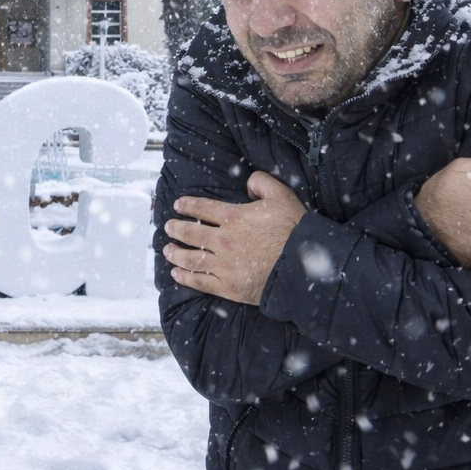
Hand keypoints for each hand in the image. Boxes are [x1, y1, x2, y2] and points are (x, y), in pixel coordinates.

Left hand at [163, 171, 306, 305]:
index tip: (178, 205)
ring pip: (191, 259)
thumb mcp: (281, 195)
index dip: (187, 205)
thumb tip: (248, 183)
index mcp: (233, 217)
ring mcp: (224, 265)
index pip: (202, 209)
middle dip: (175, 229)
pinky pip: (201, 282)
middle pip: (190, 234)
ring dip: (175, 254)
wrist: (303, 266)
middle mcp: (223, 240)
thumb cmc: (293, 230)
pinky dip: (186, 278)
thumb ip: (262, 183)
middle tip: (168, 227)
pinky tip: (176, 274)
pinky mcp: (228, 286)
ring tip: (167, 250)